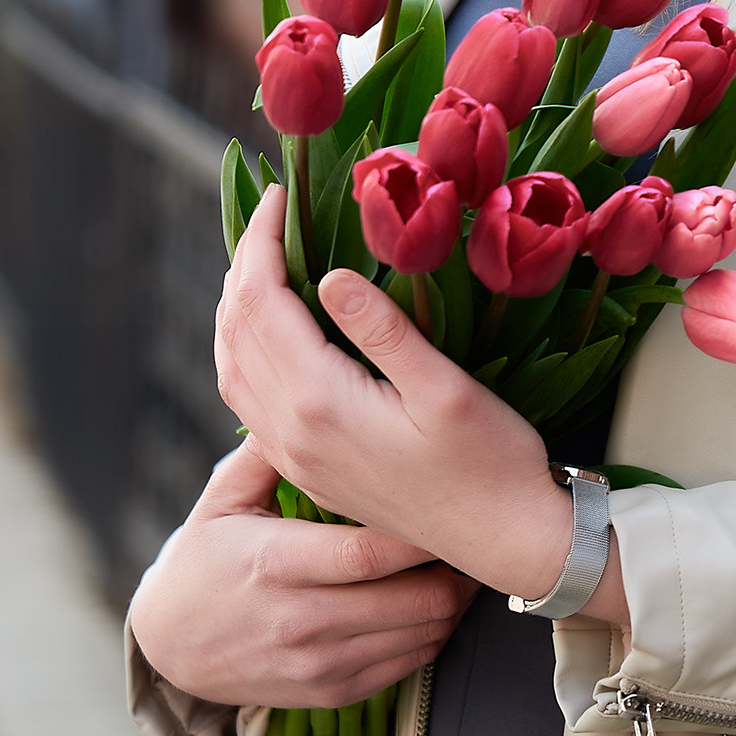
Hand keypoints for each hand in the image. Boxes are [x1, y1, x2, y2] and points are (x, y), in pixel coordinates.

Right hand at [130, 436, 477, 706]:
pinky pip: (408, 665)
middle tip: (474, 531)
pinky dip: (433, 633)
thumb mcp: (220, 500)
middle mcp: (302, 621)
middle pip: (413, 600)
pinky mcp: (332, 692)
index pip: (371, 552)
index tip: (454, 501)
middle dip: (456, 568)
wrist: (168, 648)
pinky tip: (435, 601)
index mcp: (277, 564)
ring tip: (462, 562)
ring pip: (422, 635)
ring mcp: (320, 663)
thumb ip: (266, 451)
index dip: (423, 532)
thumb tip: (308, 390)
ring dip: (453, 601)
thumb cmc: (201, 561)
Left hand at [212, 188, 629, 627]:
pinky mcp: (306, 471)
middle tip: (270, 216)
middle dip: (242, 264)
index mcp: (320, 402)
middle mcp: (291, 433)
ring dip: (235, 308)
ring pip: (231, 367)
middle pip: (235, 331)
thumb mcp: (446, 387)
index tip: (279, 193)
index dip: (260, 239)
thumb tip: (325, 276)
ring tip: (262, 261)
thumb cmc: (491, 460)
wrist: (504, 542)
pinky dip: (242, 351)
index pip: (261, 301)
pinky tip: (269, 333)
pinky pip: (246, 400)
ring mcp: (293, 457)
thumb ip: (382, 329)